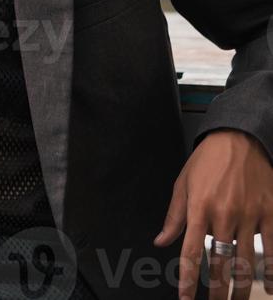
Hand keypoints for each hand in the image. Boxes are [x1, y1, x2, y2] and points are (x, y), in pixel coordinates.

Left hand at [154, 128, 272, 299]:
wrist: (239, 137)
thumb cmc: (208, 160)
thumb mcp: (183, 183)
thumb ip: (174, 216)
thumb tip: (160, 241)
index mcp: (199, 207)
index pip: (192, 253)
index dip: (189, 281)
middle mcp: (224, 214)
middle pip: (221, 265)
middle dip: (217, 292)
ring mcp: (249, 215)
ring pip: (246, 263)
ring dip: (241, 289)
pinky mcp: (269, 213)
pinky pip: (272, 249)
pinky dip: (272, 272)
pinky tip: (271, 288)